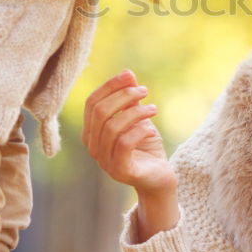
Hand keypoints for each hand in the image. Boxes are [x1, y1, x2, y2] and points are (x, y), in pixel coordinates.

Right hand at [82, 71, 177, 239]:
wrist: (159, 177)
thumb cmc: (146, 146)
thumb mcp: (138, 118)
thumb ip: (130, 99)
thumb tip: (128, 74)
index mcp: (92, 132)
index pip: (92, 102)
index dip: (109, 85)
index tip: (129, 75)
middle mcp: (93, 147)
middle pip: (100, 112)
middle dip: (123, 96)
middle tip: (144, 90)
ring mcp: (104, 160)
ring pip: (112, 127)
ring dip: (135, 112)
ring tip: (153, 109)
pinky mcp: (120, 170)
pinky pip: (124, 144)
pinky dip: (139, 131)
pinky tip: (151, 129)